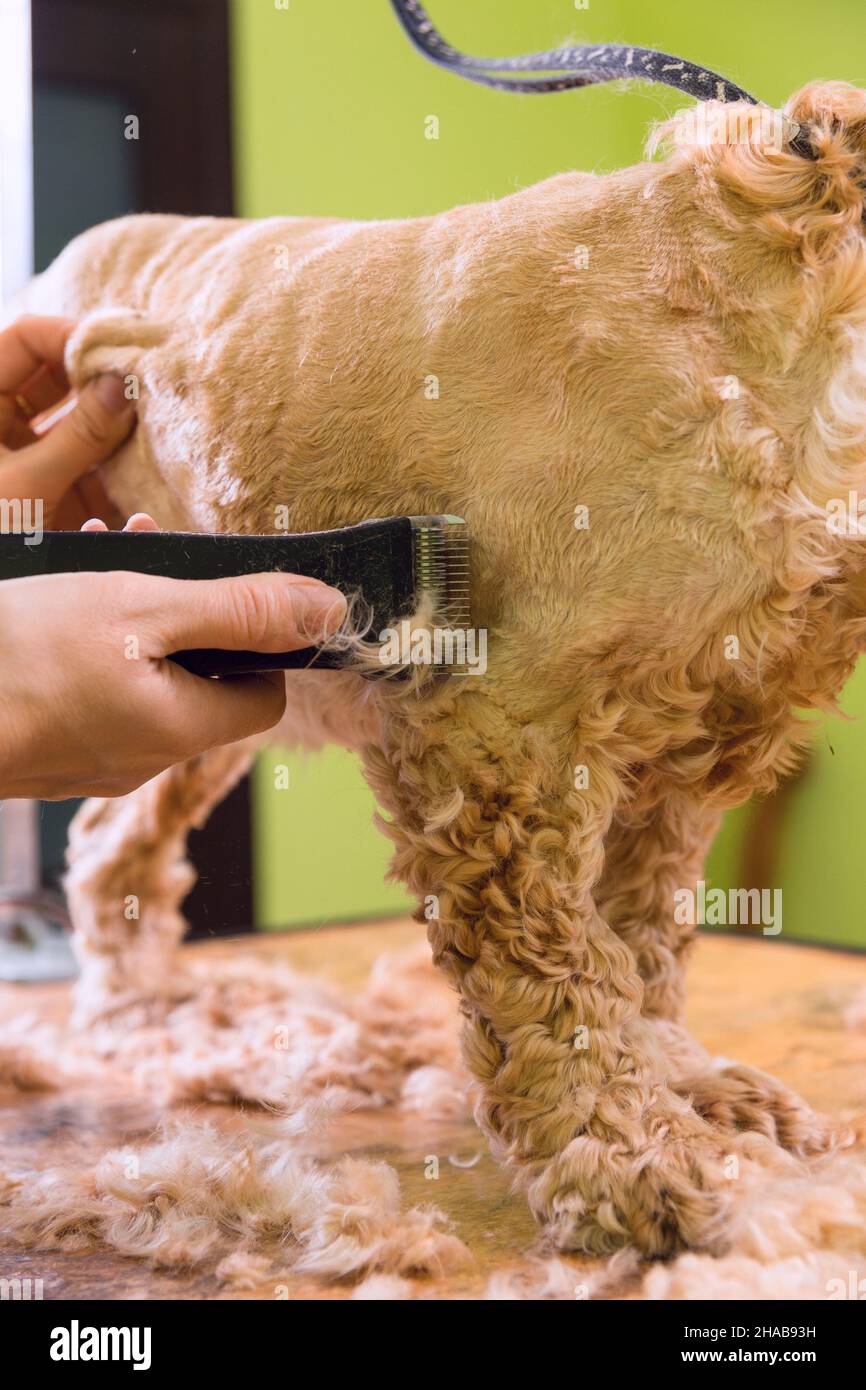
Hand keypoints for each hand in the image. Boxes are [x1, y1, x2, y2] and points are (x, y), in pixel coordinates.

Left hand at [0, 315, 135, 530]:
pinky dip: (109, 479)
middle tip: (151, 394)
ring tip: (154, 443)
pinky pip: (80, 471)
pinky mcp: (40, 494)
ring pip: (75, 427)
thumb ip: (80, 435)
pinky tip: (141, 489)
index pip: (29, 339)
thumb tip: (122, 385)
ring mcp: (18, 458)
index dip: (76, 337)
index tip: (127, 351)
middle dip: (104, 388)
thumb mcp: (26, 484)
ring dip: (115, 437)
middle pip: (57, 381)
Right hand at [0, 555, 345, 799]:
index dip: (260, 640)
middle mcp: (143, 759)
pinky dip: (92, 650)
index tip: (227, 593)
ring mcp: (91, 763)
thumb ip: (239, 610)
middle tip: (154, 555)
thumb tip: (331, 612)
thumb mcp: (139, 607)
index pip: (266, 695)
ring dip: (137, 619)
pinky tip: (59, 599)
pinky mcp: (49, 754)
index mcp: (180, 729)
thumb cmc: (19, 655)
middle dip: (189, 615)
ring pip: (145, 685)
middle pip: (204, 685)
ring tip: (104, 553)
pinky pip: (96, 698)